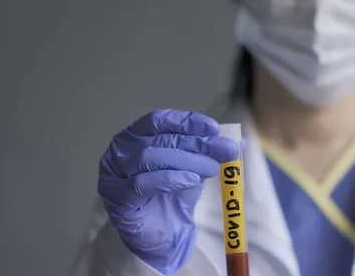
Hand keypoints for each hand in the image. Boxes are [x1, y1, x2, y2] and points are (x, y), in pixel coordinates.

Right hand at [97, 110, 238, 275]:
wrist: (162, 235)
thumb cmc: (173, 195)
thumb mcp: (196, 168)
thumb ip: (213, 153)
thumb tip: (241, 141)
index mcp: (136, 136)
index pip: (160, 120)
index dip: (188, 121)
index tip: (214, 128)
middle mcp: (120, 150)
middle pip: (160, 139)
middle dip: (196, 143)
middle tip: (224, 151)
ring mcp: (114, 173)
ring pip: (149, 157)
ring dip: (185, 161)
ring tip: (210, 169)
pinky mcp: (116, 198)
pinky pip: (141, 184)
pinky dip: (169, 179)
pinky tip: (190, 181)